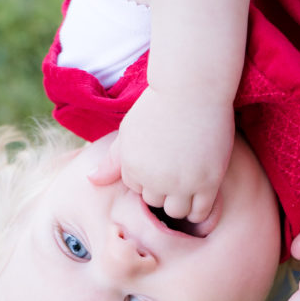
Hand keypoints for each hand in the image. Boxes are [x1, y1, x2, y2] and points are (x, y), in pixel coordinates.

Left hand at [89, 86, 234, 222]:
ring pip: (177, 212)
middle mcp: (155, 179)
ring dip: (181, 202)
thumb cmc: (160, 105)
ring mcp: (182, 183)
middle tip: (178, 168)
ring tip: (189, 181)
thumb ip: (112, 160)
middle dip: (164, 190)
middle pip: (156, 202)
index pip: (137, 189)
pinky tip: (201, 193)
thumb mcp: (129, 131)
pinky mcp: (208, 182)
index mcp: (132, 167)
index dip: (149, 176)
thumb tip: (91, 180)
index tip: (162, 158)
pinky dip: (199, 211)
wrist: (192, 88)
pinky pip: (201, 213)